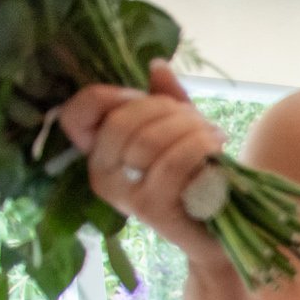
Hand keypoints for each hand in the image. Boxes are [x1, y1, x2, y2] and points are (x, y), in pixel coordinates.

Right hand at [55, 58, 229, 271]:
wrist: (223, 234)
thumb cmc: (197, 178)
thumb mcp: (180, 131)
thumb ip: (167, 99)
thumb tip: (156, 66)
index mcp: (99, 153)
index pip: (76, 113)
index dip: (111, 95)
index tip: (147, 96)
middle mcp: (101, 175)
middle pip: (120, 121)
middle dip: (164, 109)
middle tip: (195, 119)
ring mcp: (124, 195)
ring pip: (149, 140)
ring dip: (189, 128)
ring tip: (212, 135)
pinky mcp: (152, 209)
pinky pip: (173, 163)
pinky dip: (199, 147)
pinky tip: (217, 150)